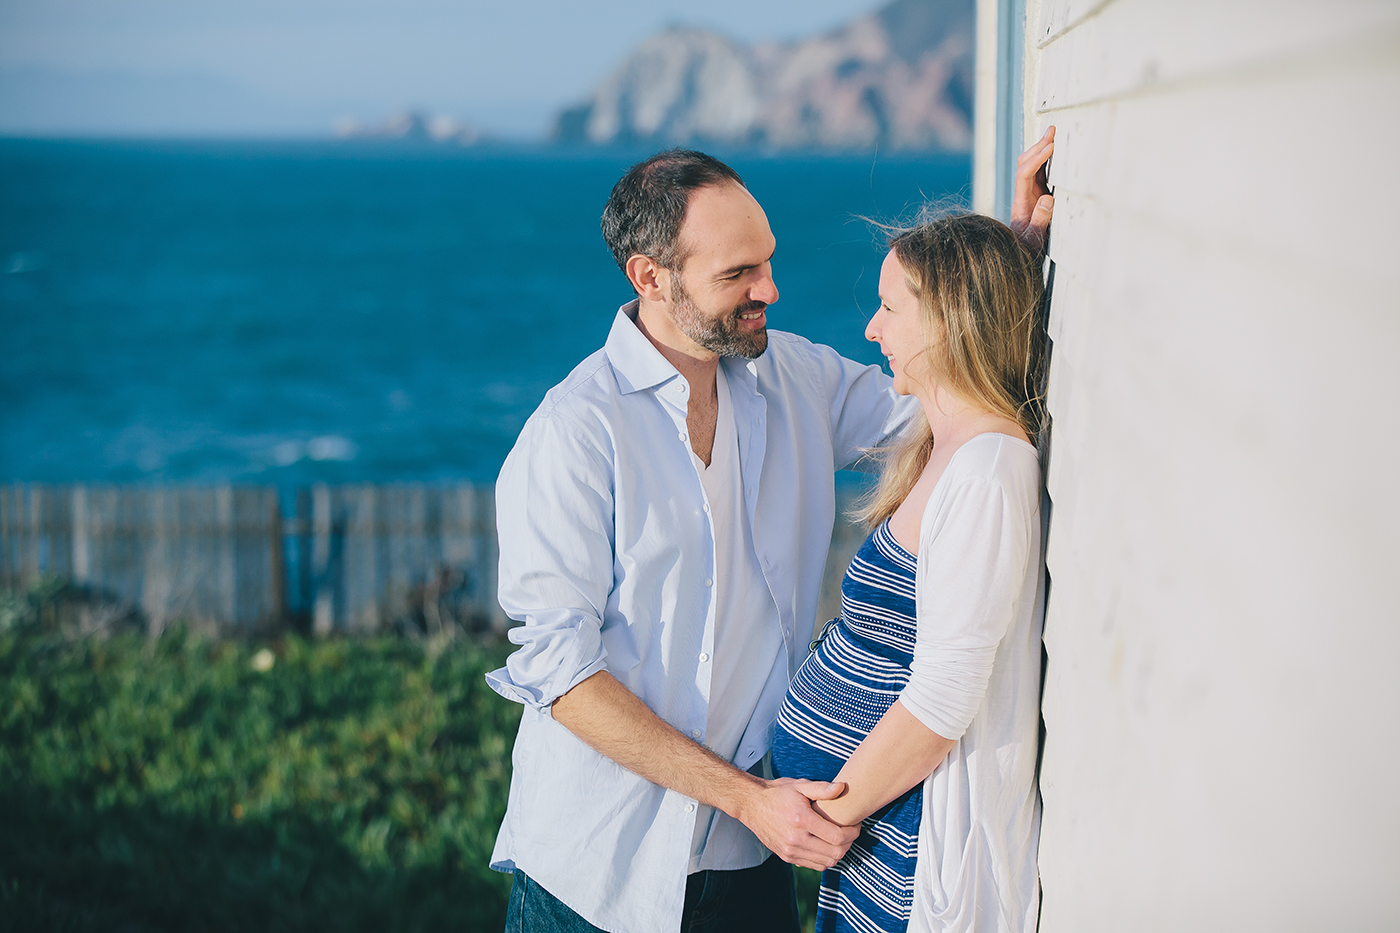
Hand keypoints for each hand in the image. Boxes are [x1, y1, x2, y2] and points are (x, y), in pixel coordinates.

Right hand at [736, 778, 860, 870]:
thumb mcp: (800, 786)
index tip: (856, 825)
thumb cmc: (778, 793)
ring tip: (840, 839)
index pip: (837, 836)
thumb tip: (842, 788)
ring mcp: (790, 851)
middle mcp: (796, 839)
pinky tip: (826, 846)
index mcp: (801, 819)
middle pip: (835, 853)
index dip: (853, 833)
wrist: (752, 805)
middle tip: (851, 832)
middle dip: (849, 844)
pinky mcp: (787, 857)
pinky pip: (814, 866)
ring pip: (826, 863)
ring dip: (838, 853)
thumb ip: (822, 789)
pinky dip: (825, 859)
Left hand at [1010, 125, 1055, 256]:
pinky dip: (1046, 160)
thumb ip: (1039, 221)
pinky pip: (1039, 173)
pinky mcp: (1035, 196)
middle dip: (1038, 147)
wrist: (1021, 257)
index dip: (1036, 159)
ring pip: (1031, 166)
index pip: (1025, 174)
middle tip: (1052, 131)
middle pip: (1025, 164)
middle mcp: (1023, 196)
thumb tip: (1047, 199)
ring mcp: (1028, 195)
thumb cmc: (1028, 250)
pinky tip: (1055, 150)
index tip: (1050, 147)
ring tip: (1053, 134)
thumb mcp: (1034, 240)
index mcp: (1021, 204)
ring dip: (1041, 149)